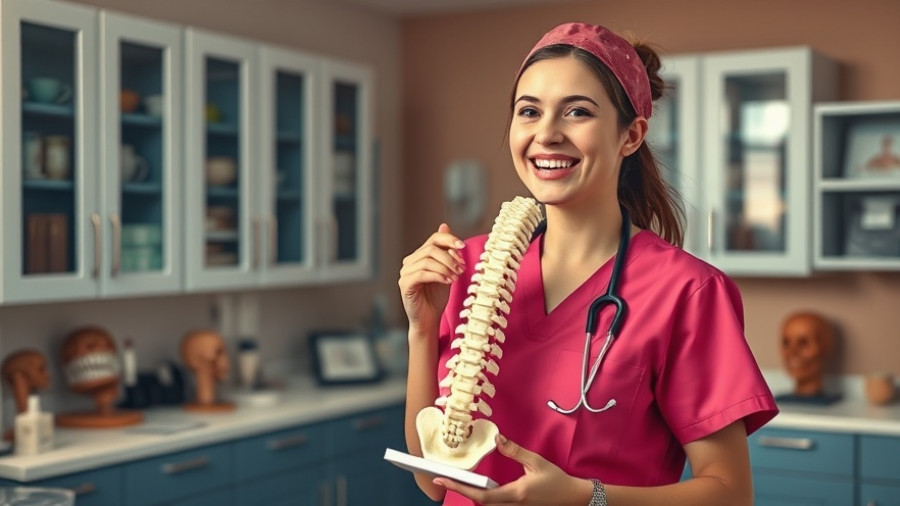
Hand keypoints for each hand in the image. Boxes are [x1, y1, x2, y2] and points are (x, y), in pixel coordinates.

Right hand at [398, 223, 465, 331]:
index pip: (433, 239)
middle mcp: (409, 262)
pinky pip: (422, 273)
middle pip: (431, 249)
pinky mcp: (405, 284)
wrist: (429, 319)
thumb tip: (445, 225)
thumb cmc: (437, 297)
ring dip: (446, 267)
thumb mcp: (446, 270)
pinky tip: (448, 281)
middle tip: (462, 269)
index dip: (449, 240)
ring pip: (428, 260)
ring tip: (456, 277)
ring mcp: (405, 273)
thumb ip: (445, 251)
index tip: (463, 247)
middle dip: (450, 257)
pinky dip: (438, 275)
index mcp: (419, 256)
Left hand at [434, 434, 590, 505]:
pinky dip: (486, 498)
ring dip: (474, 495)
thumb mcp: (536, 462)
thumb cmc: (557, 480)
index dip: (461, 489)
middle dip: (463, 492)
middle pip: (481, 503)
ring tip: (459, 482)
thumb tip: (497, 439)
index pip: (482, 495)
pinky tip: (480, 489)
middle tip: (445, 480)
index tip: (444, 481)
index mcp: (516, 493)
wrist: (574, 497)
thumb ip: (515, 451)